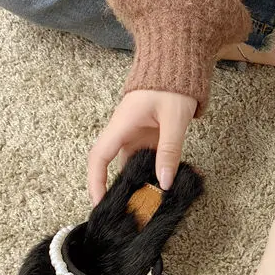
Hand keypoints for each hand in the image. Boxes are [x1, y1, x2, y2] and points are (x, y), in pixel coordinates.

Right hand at [87, 90, 196, 204]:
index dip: (95, 182)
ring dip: (144, 182)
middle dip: (122, 190)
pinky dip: (158, 171)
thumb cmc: (173, 85)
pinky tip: (174, 181)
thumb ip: (169, 151)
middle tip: (133, 213)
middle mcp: (124, 132)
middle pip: (114, 166)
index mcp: (122, 125)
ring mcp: (136, 134)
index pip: (98, 157)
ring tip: (157, 202)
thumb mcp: (174, 120)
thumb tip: (165, 182)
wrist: (178, 62)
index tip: (99, 203)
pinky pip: (149, 158)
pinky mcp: (148, 136)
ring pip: (134, 165)